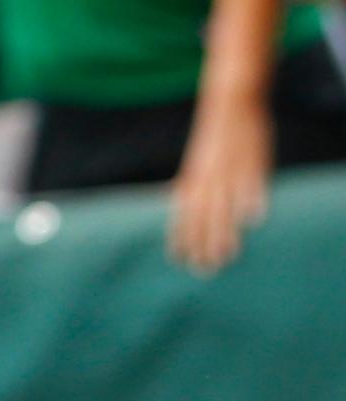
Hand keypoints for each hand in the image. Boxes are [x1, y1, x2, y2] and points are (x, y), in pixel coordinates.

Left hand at [169, 97, 271, 275]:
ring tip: (227, 256)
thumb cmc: (214, 138)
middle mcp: (208, 179)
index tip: (179, 260)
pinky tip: (254, 221)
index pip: (182, 215)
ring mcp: (230, 171)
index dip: (180, 237)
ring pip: (225, 207)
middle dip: (202, 245)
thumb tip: (172, 197)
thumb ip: (186, 183)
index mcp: (192, 180)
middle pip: (203, 218)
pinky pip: (252, 184)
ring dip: (225, 233)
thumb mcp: (194, 162)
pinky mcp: (253, 161)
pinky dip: (251, 201)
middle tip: (204, 270)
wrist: (229, 104)